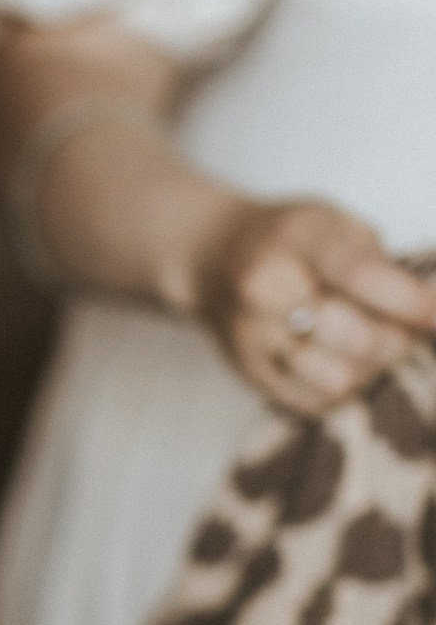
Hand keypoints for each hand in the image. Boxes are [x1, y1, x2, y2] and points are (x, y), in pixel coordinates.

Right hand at [188, 199, 435, 416]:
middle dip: (394, 340)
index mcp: (297, 238)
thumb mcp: (334, 222)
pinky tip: (338, 363)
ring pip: (335, 379)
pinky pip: (309, 401)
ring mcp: (250, 334)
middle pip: (355, 338)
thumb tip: (428, 308)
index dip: (411, 302)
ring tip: (367, 348)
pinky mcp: (245, 370)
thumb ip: (378, 260)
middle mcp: (265, 287)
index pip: (362, 278)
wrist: (210, 255)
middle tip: (399, 330)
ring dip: (367, 370)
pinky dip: (338, 390)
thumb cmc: (288, 238)